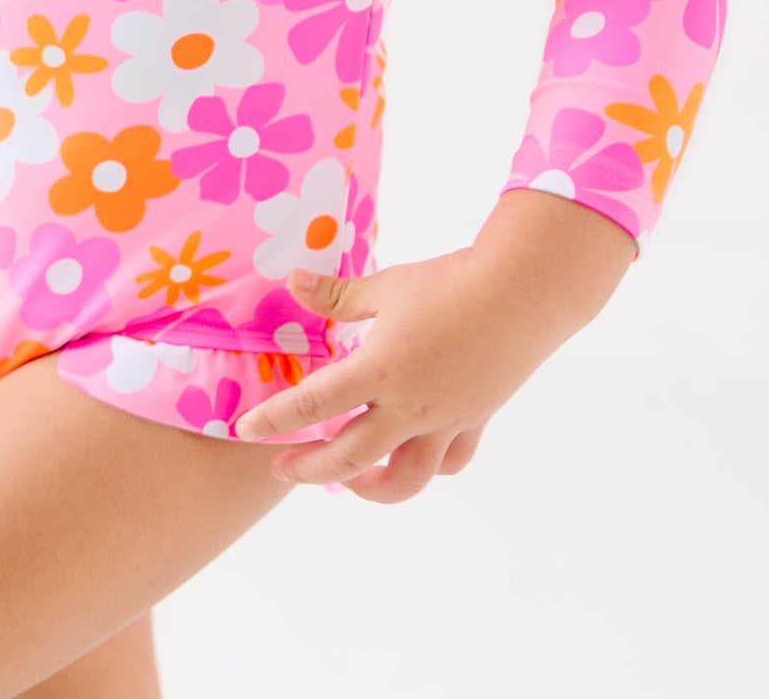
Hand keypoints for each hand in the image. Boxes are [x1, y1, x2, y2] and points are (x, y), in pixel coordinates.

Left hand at [234, 249, 564, 502]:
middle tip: (279, 467)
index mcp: (382, 370)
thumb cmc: (451, 282)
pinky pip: (448, 463)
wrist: (523, 294)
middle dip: (309, 469)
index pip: (315, 403)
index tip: (245, 430)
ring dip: (368, 488)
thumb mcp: (388, 286)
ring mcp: (446, 421)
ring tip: (346, 481)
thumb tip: (292, 281)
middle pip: (350, 458)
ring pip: (405, 479)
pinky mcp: (474, 422)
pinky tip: (407, 457)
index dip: (275, 419)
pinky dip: (425, 467)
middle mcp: (411, 406)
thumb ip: (338, 295)